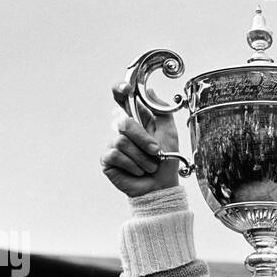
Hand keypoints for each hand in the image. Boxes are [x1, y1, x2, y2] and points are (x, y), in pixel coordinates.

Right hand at [101, 82, 180, 198]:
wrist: (162, 187)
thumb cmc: (166, 162)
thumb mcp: (169, 133)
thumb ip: (161, 111)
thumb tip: (149, 90)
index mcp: (137, 120)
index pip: (122, 99)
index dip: (120, 90)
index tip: (125, 88)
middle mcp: (123, 131)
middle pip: (124, 122)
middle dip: (143, 139)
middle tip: (155, 151)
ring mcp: (113, 144)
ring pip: (122, 141)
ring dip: (141, 157)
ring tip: (149, 166)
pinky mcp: (107, 159)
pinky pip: (116, 155)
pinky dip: (132, 165)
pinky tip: (138, 171)